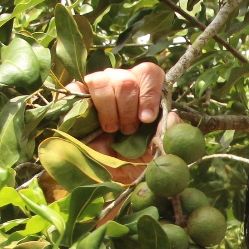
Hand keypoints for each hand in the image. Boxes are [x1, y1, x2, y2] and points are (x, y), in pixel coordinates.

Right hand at [67, 62, 180, 183]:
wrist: (107, 175)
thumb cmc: (135, 160)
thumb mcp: (157, 152)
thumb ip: (169, 133)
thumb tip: (172, 115)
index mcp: (145, 91)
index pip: (149, 73)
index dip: (149, 94)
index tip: (146, 119)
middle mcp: (122, 84)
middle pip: (126, 78)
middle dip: (128, 109)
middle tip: (128, 130)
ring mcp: (99, 88)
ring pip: (102, 80)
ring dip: (108, 109)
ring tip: (111, 129)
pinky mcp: (76, 98)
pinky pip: (76, 89)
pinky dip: (84, 105)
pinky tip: (92, 123)